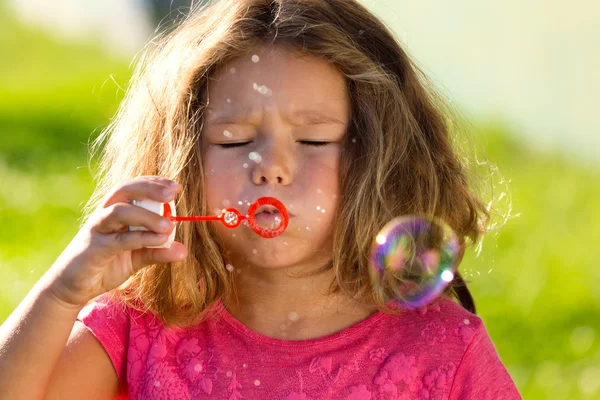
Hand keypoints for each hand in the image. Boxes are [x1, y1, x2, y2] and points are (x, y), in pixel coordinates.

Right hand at [44, 176, 187, 308]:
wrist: (71, 288)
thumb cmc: (104, 266)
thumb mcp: (136, 258)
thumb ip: (157, 251)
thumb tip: (183, 250)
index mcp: (114, 211)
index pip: (133, 187)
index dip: (153, 183)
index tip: (176, 187)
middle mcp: (104, 215)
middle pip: (124, 189)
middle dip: (149, 187)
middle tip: (173, 192)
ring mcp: (97, 230)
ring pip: (120, 211)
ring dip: (147, 215)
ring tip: (169, 225)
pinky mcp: (93, 249)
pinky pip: (119, 239)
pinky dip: (141, 237)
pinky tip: (159, 239)